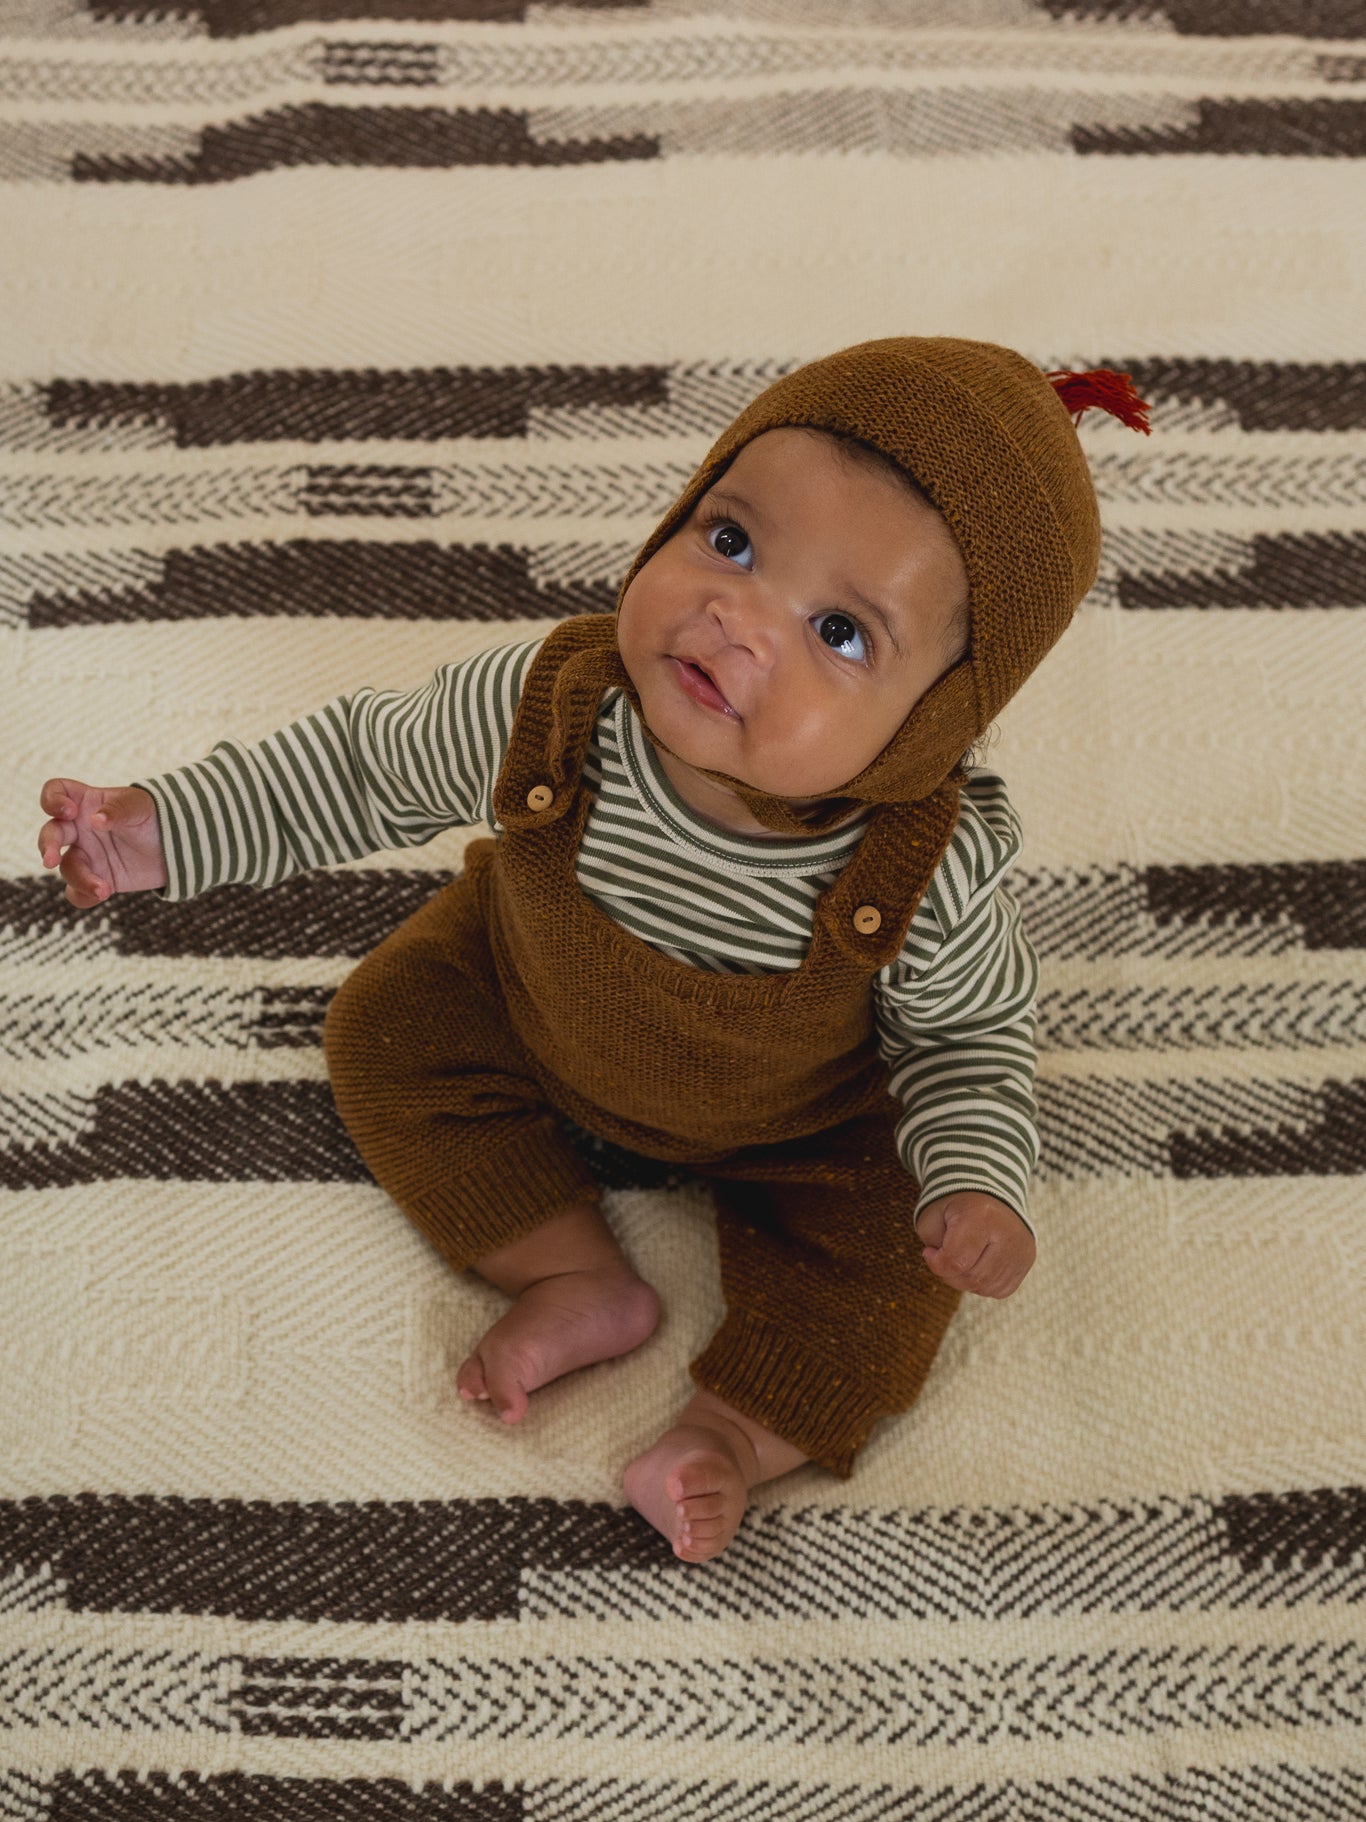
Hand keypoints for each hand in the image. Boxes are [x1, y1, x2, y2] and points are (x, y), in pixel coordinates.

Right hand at [37, 778, 166, 906]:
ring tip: (104, 889)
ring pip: (67, 868)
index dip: (52, 800)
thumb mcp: (140, 806)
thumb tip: (95, 820)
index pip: (55, 792)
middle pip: (50, 834)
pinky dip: (85, 896)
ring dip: (80, 879)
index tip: (69, 811)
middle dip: (48, 846)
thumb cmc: (154, 816)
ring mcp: (86, 856)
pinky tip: (102, 894)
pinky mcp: (96, 879)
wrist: (175, 848)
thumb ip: (118, 810)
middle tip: (51, 860)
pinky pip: (78, 892)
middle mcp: (79, 830)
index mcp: (85, 802)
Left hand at [916, 1191, 1034, 1298]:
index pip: (955, 1261)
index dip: (935, 1263)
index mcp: (981, 1216)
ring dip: (967, 1281)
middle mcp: (1008, 1233)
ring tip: (962, 1258)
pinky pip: (1000, 1289)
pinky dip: (983, 1283)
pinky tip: (978, 1263)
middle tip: (944, 1258)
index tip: (930, 1252)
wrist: (987, 1194)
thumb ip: (933, 1246)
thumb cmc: (955, 1207)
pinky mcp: (1027, 1260)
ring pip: (986, 1288)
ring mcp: (1022, 1248)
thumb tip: (946, 1270)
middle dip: (950, 1275)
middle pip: (972, 1278)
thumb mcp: (932, 1218)